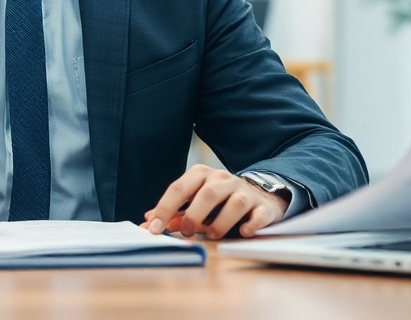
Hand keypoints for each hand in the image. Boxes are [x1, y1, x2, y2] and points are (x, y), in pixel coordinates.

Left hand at [143, 164, 288, 239]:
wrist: (258, 195)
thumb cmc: (219, 201)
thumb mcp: (195, 202)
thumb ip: (174, 212)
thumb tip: (147, 220)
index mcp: (201, 175)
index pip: (179, 188)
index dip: (164, 209)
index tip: (153, 229)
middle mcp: (223, 179)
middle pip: (207, 193)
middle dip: (193, 215)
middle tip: (186, 233)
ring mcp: (245, 191)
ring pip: (235, 203)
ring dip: (221, 222)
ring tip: (212, 235)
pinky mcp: (263, 206)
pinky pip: (259, 214)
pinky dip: (251, 225)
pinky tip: (243, 232)